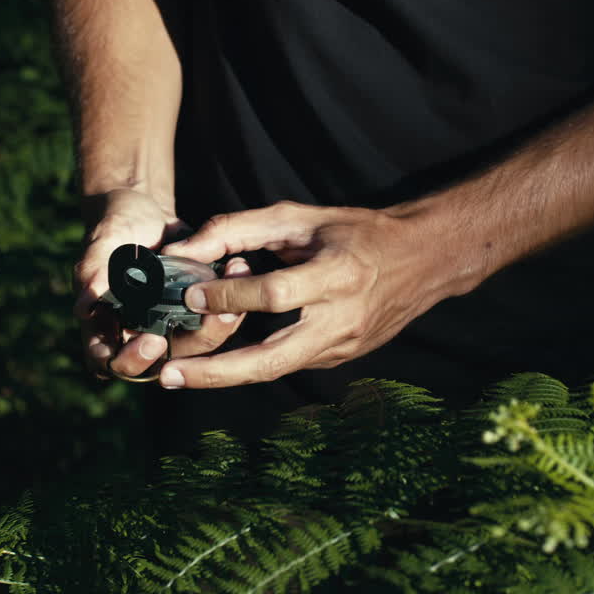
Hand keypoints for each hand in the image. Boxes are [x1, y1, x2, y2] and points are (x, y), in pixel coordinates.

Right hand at [75, 189, 251, 378]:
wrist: (141, 212)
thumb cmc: (111, 230)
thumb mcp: (100, 245)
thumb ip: (92, 274)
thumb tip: (83, 306)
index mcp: (107, 328)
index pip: (114, 363)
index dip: (134, 360)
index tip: (153, 339)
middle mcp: (140, 335)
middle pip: (170, 359)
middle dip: (199, 338)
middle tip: (220, 313)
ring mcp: (171, 325)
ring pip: (201, 341)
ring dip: (223, 317)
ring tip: (235, 278)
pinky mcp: (198, 310)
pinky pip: (218, 316)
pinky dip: (233, 296)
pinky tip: (239, 267)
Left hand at [156, 200, 485, 388]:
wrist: (424, 262)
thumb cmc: (356, 232)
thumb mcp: (302, 217)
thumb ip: (240, 228)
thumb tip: (184, 250)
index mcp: (337, 276)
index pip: (275, 294)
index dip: (229, 295)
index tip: (188, 294)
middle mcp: (341, 320)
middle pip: (271, 360)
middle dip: (217, 372)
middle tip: (169, 374)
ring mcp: (342, 347)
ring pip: (274, 370)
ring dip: (224, 375)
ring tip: (177, 374)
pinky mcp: (338, 359)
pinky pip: (286, 363)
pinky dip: (249, 363)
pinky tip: (214, 362)